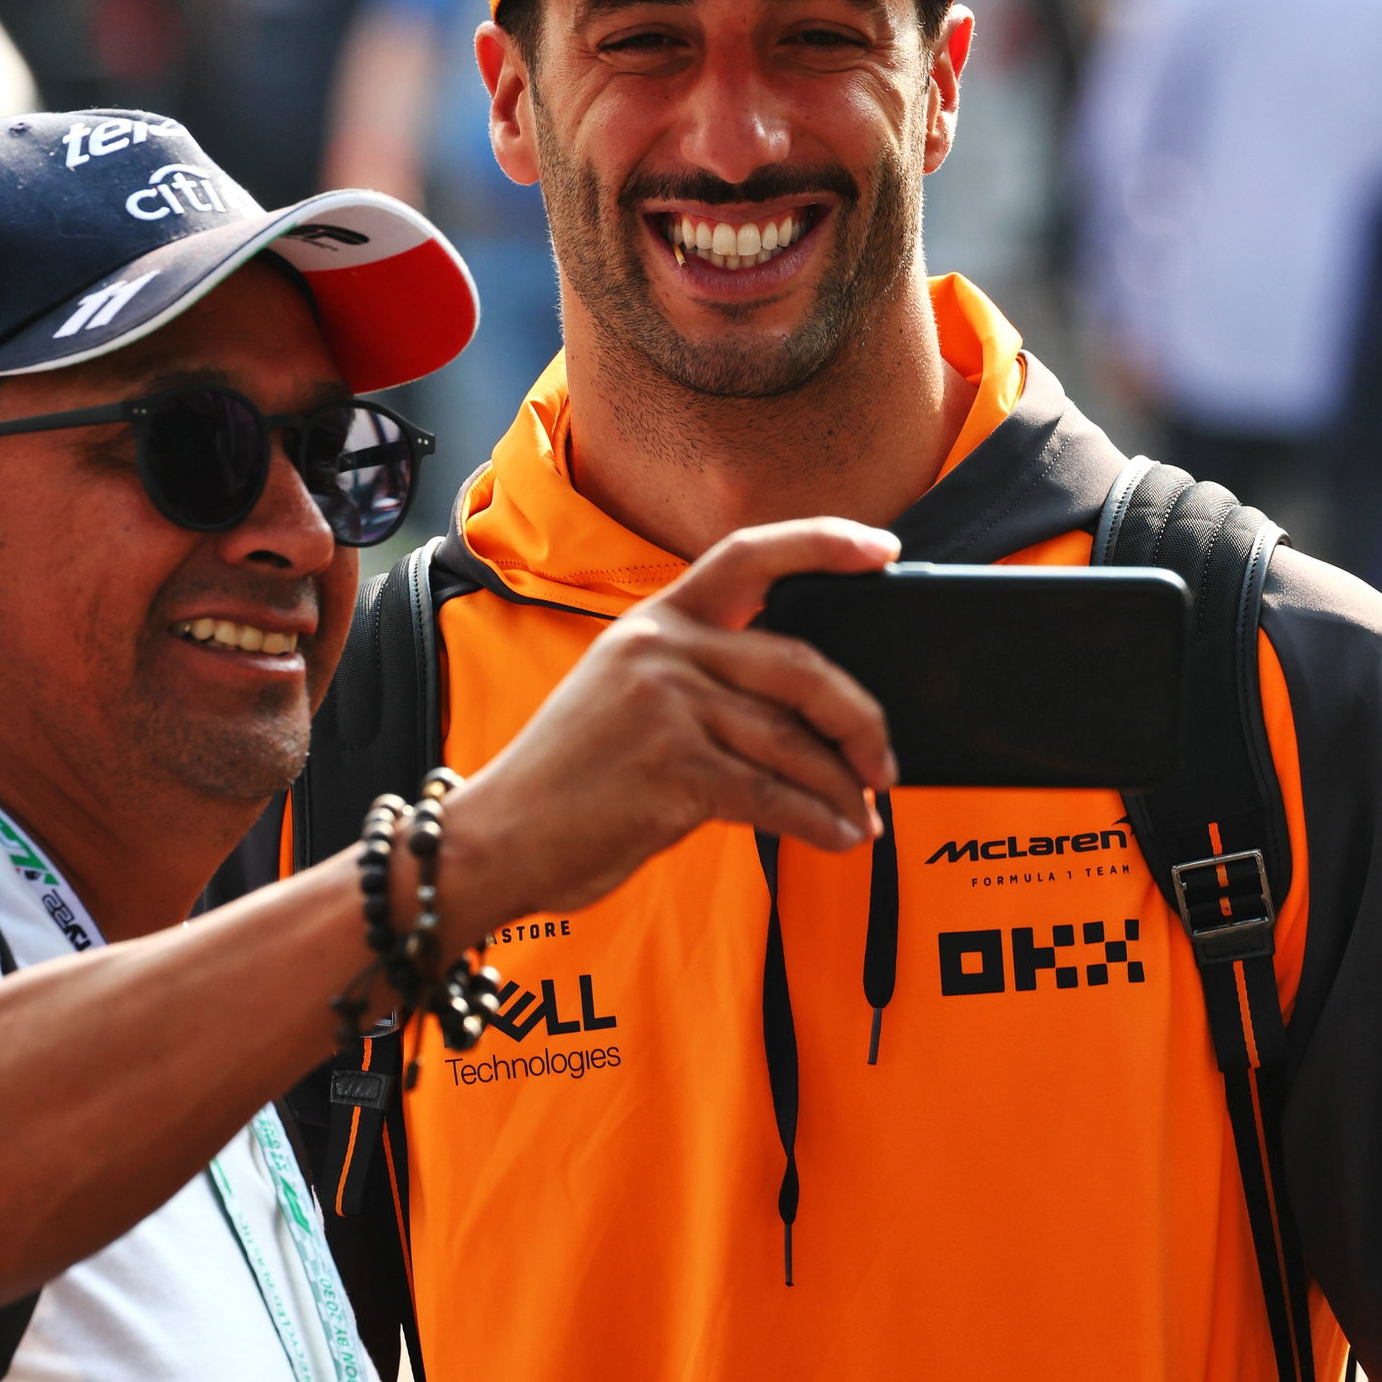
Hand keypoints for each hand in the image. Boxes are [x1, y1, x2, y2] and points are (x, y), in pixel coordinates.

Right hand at [440, 517, 898, 936]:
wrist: (498, 837)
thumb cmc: (568, 782)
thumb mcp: (624, 699)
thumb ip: (700, 684)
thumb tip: (806, 719)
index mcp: (654, 622)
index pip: (748, 556)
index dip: (822, 543)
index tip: (882, 549)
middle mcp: (660, 650)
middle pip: (800, 666)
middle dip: (859, 719)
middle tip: (883, 760)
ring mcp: (664, 706)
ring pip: (791, 741)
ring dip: (841, 788)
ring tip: (861, 817)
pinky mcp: (669, 768)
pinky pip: (771, 795)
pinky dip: (817, 822)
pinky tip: (837, 837)